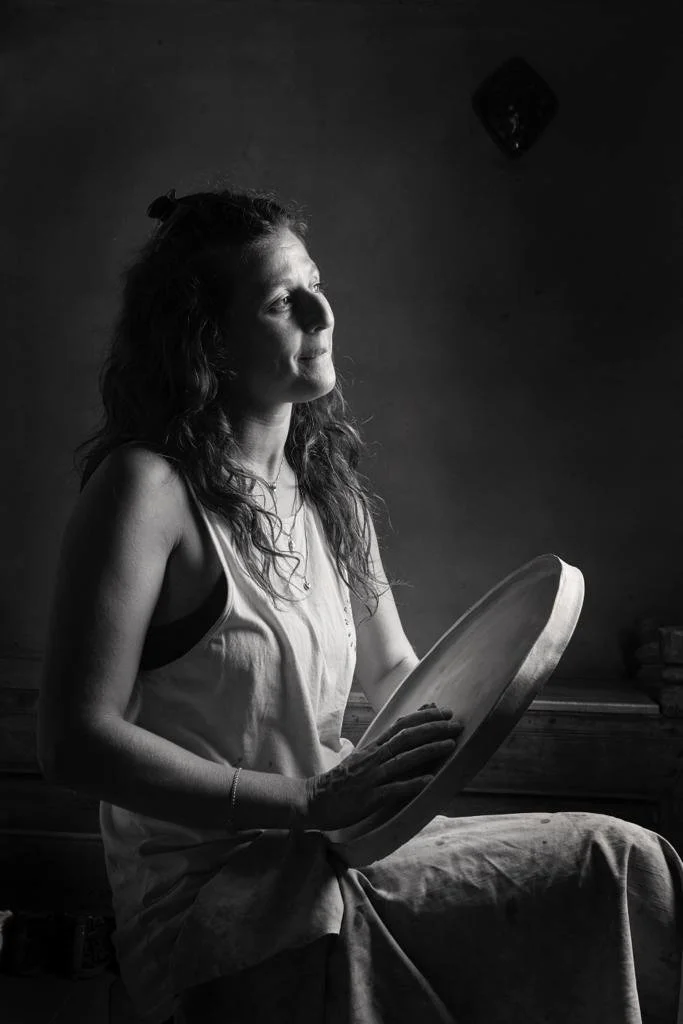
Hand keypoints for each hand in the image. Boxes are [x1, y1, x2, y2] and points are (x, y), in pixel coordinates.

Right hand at [303, 705, 461, 831]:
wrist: (313, 800)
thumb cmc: (340, 781)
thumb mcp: (361, 759)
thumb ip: (381, 749)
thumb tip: (401, 736)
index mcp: (372, 748)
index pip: (400, 726)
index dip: (422, 717)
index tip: (443, 710)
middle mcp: (373, 758)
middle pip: (406, 737)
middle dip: (433, 729)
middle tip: (456, 722)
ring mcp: (372, 777)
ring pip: (404, 759)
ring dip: (429, 751)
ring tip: (451, 744)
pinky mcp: (369, 798)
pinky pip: (394, 789)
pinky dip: (413, 783)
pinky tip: (430, 780)